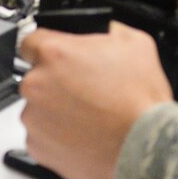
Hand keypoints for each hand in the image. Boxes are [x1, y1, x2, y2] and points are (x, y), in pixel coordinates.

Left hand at [18, 23, 172, 178]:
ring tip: (89, 116)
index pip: (32, 40)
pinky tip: (84, 134)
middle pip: (37, 76)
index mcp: (55, 54)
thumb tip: (105, 30)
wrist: (145, 148)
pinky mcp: (38, 146)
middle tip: (86, 91)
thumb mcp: (136, 44)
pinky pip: (42, 135)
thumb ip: (109, 30)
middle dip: (57, 82)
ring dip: (57, 109)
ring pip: (39, 107)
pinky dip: (58, 135)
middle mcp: (37, 84)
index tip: (59, 58)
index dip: (49, 48)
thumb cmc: (141, 103)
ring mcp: (34, 118)